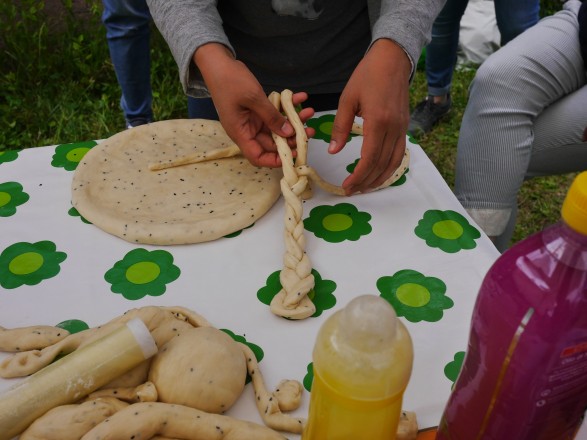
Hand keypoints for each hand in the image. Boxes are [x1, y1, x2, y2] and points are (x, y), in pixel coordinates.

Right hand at [194, 43, 314, 167]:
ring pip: (277, 127)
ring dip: (293, 121)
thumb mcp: (253, 98)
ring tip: (309, 112)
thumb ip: (271, 116)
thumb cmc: (230, 81)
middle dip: (291, 138)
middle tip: (309, 129)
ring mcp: (253, 120)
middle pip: (272, 143)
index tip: (293, 155)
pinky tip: (300, 98)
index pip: (257, 156)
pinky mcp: (257, 110)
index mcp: (240, 132)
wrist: (218, 63)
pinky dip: (287, 107)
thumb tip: (289, 133)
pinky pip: (275, 113)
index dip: (274, 160)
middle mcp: (247, 130)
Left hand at [328, 38, 410, 194]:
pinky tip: (378, 173)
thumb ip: (341, 126)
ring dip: (380, 178)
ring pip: (394, 162)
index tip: (347, 186)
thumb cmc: (367, 75)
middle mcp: (394, 128)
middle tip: (352, 191)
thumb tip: (333, 150)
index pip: (370, 157)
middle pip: (382, 164)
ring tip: (365, 187)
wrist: (393, 59)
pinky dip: (389, 167)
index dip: (359, 175)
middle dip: (367, 181)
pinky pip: (399, 153)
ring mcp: (402, 128)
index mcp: (378, 121)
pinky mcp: (404, 127)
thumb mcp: (347, 98)